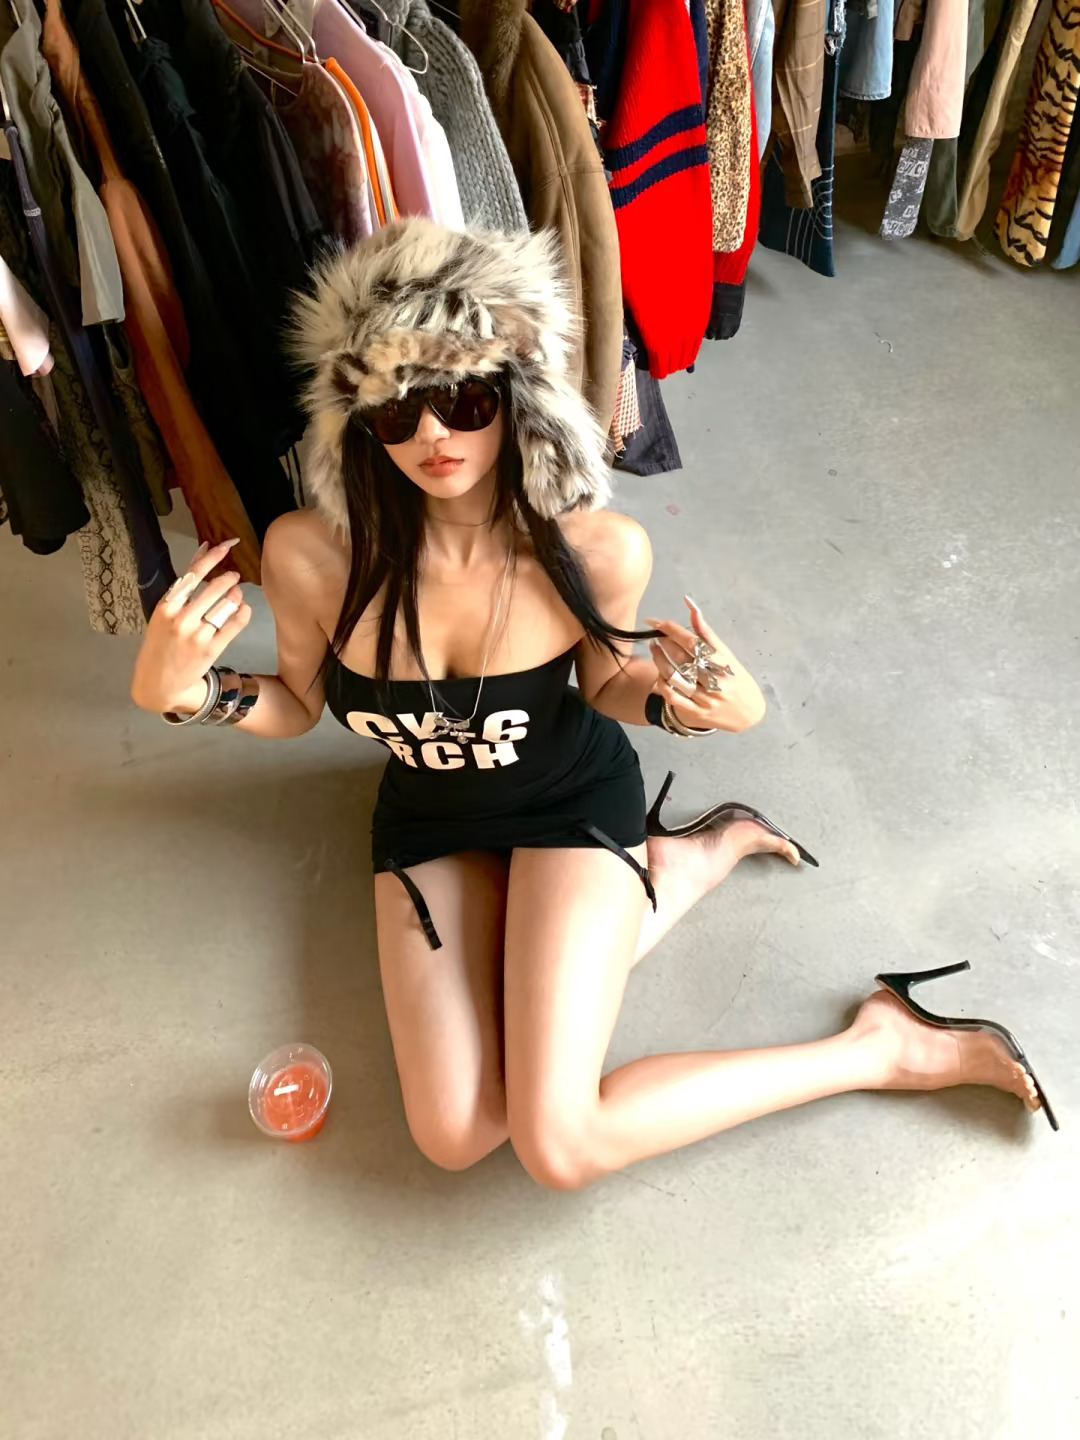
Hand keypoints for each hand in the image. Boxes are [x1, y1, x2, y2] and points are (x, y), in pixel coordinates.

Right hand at [131, 539, 252, 712]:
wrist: (159, 682)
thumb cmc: (162, 643)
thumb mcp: (165, 613)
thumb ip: (185, 586)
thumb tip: (204, 549)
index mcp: (166, 606)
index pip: (192, 576)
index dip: (211, 558)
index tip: (226, 546)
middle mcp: (181, 619)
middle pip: (214, 589)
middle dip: (229, 579)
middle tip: (234, 577)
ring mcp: (196, 635)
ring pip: (226, 606)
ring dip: (236, 595)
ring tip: (237, 593)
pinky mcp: (211, 649)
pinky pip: (234, 625)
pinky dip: (243, 613)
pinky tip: (243, 609)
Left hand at [646, 596, 765, 733]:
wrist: (749, 713)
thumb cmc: (737, 679)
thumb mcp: (726, 655)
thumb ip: (705, 632)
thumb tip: (690, 604)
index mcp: (723, 663)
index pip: (693, 643)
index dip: (672, 630)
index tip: (657, 622)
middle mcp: (715, 681)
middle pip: (682, 658)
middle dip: (664, 643)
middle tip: (654, 633)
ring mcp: (706, 699)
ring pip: (675, 678)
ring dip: (659, 661)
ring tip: (654, 648)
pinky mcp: (697, 714)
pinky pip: (674, 698)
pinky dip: (663, 685)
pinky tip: (659, 674)